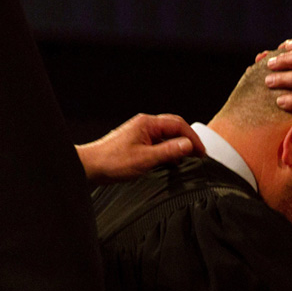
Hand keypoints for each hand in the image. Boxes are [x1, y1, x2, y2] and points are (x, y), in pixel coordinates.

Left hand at [75, 113, 205, 184]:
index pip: (178, 125)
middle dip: (188, 140)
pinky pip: (158, 143)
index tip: (201, 152)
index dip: (193, 138)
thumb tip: (188, 145)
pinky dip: (167, 150)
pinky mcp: (136, 142)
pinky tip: (170, 162)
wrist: (90, 167)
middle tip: (198, 155)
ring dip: (178, 146)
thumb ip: (169, 151)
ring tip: (187, 159)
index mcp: (147, 123)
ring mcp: (140, 133)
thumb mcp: (145, 159)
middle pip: (174, 127)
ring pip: (166, 135)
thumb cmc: (111, 162)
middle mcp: (144, 125)